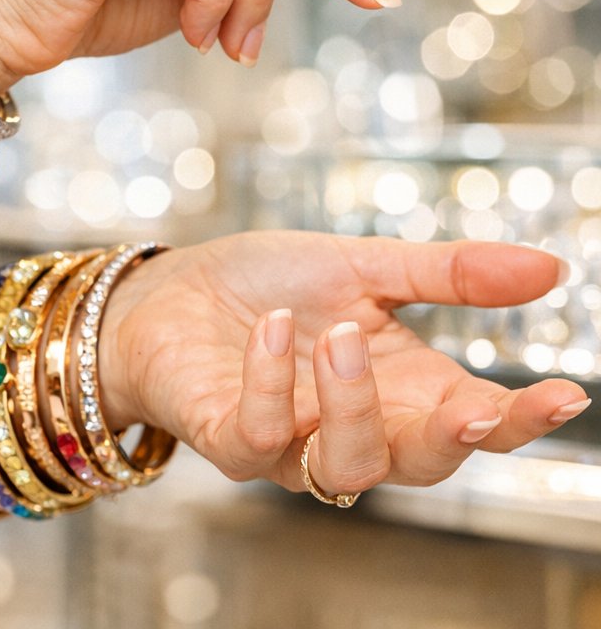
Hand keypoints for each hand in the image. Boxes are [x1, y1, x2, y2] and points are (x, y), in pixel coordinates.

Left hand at [98, 232, 589, 495]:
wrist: (169, 287)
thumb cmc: (265, 282)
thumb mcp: (358, 264)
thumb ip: (444, 274)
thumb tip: (551, 269)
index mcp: (397, 383)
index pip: (472, 418)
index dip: (520, 419)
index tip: (566, 397)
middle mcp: (350, 424)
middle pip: (423, 463)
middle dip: (454, 441)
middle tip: (474, 407)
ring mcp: (290, 441)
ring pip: (347, 466)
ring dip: (352, 405)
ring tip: (338, 335)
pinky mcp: (229, 440)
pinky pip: (262, 436)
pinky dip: (271, 382)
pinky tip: (271, 326)